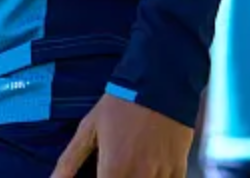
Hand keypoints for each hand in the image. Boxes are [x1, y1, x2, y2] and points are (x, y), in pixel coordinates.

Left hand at [51, 93, 193, 177]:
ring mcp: (162, 174)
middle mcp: (139, 176)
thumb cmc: (119, 105)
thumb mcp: (89, 128)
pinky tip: (149, 172)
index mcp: (114, 169)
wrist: (160, 82)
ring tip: (129, 169)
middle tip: (115, 170)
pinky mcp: (180, 168)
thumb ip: (69, 160)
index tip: (101, 175)